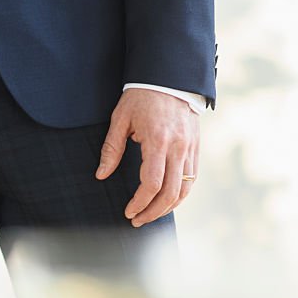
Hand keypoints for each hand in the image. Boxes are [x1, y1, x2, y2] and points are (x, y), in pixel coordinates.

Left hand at [96, 88, 199, 227]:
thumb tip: (101, 175)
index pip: (152, 183)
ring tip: (150, 214)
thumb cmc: (140, 97)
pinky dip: (180, 194)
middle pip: (170, 192)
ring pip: (185, 189)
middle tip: (137, 220)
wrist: (169, 77)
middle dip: (153, 212)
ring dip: (168, 207)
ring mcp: (190, 148)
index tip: (128, 211)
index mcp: (157, 141)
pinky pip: (192, 178)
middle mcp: (178, 147)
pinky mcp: (196, 147)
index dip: (140, 202)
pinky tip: (166, 201)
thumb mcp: (120, 119)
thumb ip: (111, 149)